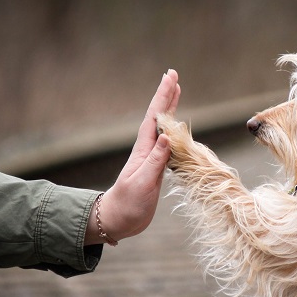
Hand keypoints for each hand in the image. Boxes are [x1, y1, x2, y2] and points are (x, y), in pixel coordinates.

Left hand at [85, 70, 180, 244]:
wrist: (119, 220)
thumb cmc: (128, 205)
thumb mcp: (142, 183)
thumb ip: (156, 161)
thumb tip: (168, 136)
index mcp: (144, 150)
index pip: (155, 118)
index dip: (163, 97)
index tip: (171, 78)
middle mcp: (148, 149)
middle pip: (158, 117)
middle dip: (166, 95)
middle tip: (173, 75)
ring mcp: (152, 158)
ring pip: (163, 127)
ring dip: (170, 108)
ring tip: (176, 92)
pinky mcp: (157, 168)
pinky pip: (168, 142)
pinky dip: (174, 130)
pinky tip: (177, 127)